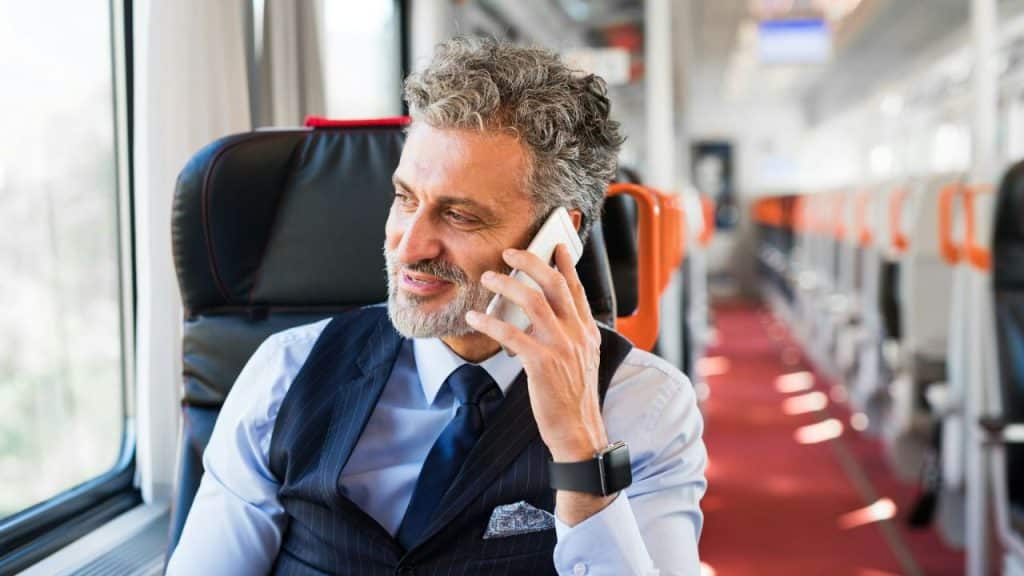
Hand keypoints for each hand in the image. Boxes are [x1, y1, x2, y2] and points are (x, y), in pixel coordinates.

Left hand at [465, 244, 606, 462]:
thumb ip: (570, 335)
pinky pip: (512, 334)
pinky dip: (490, 323)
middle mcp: (577, 334)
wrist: (579, 432)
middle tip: (510, 252)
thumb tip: (550, 316)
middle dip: (531, 262)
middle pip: (555, 284)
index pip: (576, 288)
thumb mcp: (582, 360)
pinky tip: (475, 318)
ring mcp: (561, 348)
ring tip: (488, 278)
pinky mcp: (542, 364)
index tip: (553, 245)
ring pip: (534, 301)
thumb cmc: (573, 398)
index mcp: (588, 332)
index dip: (565, 264)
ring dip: (507, 285)